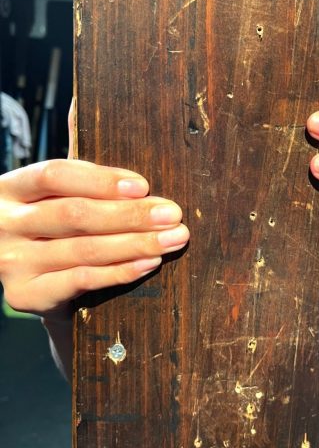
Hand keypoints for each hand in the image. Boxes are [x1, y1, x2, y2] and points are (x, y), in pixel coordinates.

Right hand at [0, 158, 188, 319]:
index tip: (143, 186)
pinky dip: (121, 271)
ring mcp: (11, 262)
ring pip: (84, 249)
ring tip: (173, 238)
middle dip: (130, 214)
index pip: (54, 175)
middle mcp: (4, 224)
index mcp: (9, 188)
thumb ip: (81, 175)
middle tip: (172, 214)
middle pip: (74, 214)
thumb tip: (110, 152)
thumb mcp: (57, 195)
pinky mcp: (25, 295)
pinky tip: (149, 263)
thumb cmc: (55, 226)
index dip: (101, 180)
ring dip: (136, 243)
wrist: (35, 282)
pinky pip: (82, 279)